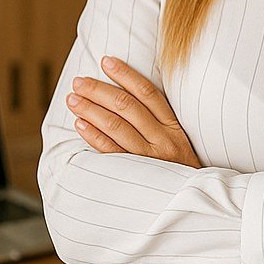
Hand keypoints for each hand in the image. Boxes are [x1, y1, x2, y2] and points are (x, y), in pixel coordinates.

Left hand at [65, 56, 201, 168]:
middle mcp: (163, 140)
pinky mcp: (136, 176)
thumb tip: (126, 95)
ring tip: (73, 99)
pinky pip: (111, 151)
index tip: (106, 61)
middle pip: (127, 106)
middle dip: (100, 90)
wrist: (190, 202)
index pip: (148, 93)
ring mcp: (149, 158)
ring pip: (116, 126)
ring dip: (91, 109)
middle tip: (79, 81)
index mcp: (173, 126)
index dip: (126, 74)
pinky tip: (80, 123)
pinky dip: (93, 135)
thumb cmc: (179, 169)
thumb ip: (158, 122)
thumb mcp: (178, 141)